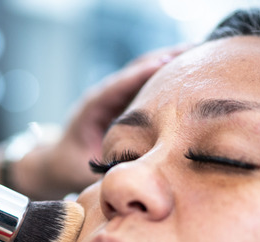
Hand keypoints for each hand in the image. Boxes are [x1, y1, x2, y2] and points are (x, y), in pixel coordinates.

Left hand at [17, 44, 191, 199]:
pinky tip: (193, 68)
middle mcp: (106, 94)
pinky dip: (169, 73)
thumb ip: (105, 169)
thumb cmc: (70, 165)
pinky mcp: (126, 98)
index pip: (120, 84)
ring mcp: (116, 94)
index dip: (143, 73)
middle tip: (196, 49)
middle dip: (165, 57)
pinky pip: (149, 80)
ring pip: (145, 69)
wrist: (57, 159)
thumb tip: (135, 173)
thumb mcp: (84, 170)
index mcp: (93, 106)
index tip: (166, 63)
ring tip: (201, 52)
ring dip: (171, 59)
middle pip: (137, 68)